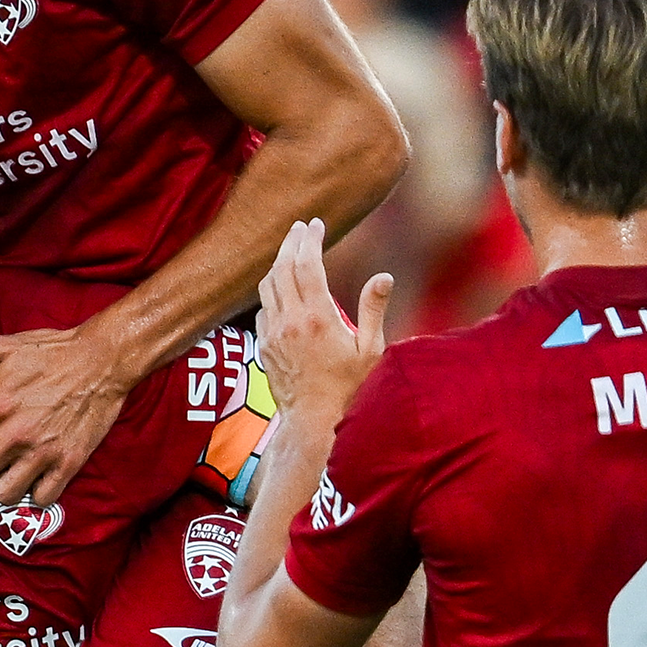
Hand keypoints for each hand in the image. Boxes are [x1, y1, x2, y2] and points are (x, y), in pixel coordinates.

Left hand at [0, 324, 131, 506]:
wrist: (100, 361)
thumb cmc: (50, 351)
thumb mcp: (1, 347)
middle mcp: (14, 435)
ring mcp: (42, 453)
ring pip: (6, 494)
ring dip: (7, 483)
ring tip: (16, 470)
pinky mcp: (68, 463)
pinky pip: (43, 498)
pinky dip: (39, 490)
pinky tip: (40, 476)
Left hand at [255, 219, 389, 423]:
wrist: (313, 422)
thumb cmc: (350, 389)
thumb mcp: (371, 351)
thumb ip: (374, 310)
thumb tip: (384, 276)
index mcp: (318, 317)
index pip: (308, 265)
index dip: (311, 240)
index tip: (317, 224)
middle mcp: (290, 321)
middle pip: (282, 267)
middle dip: (291, 242)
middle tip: (301, 227)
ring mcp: (273, 333)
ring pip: (267, 286)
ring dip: (277, 264)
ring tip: (290, 252)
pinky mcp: (263, 345)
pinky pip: (262, 309)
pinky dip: (271, 292)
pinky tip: (282, 291)